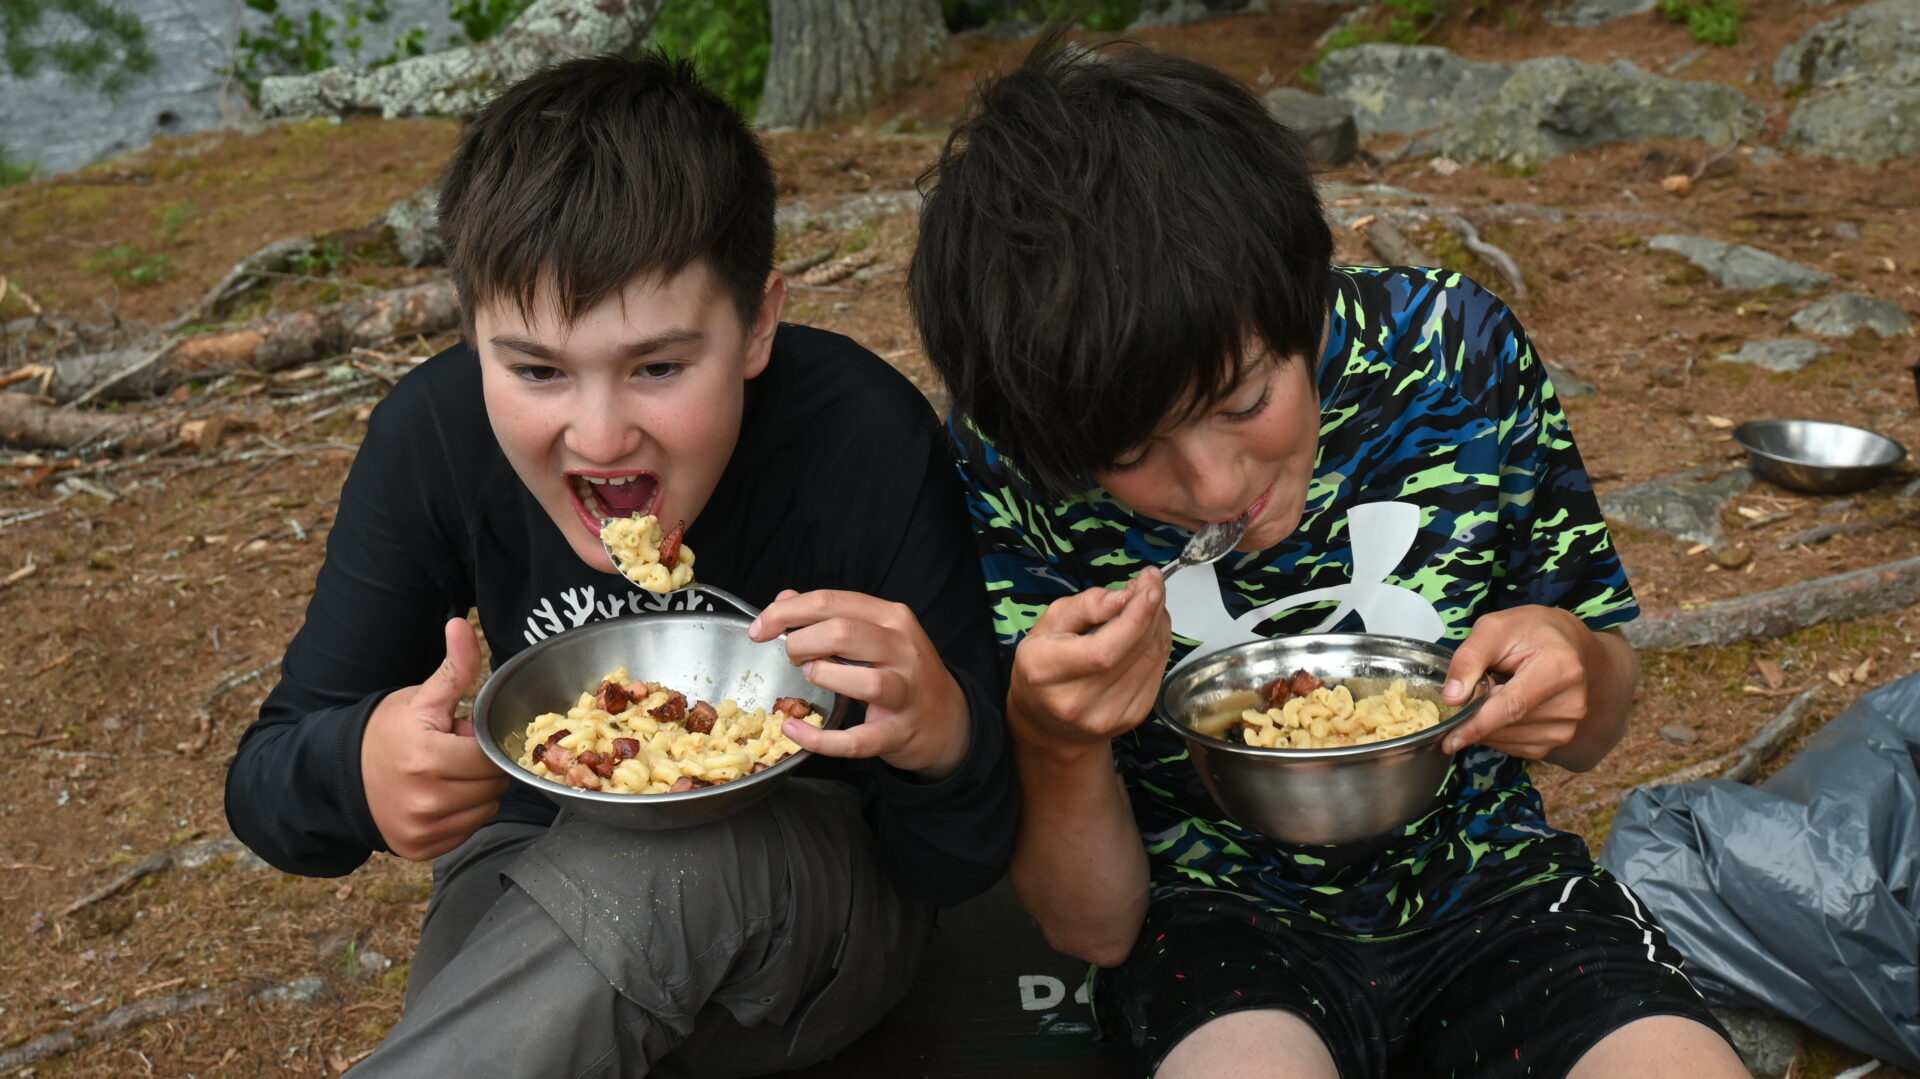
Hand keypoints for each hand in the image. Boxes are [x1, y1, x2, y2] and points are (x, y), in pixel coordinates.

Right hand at [362, 618, 507, 859]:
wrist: (340, 775)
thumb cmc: (386, 732)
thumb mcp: (420, 698)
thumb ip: (453, 668)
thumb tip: (461, 625)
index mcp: (427, 759)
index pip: (491, 756)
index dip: (486, 743)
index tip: (466, 735)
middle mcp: (425, 801)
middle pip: (493, 785)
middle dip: (482, 766)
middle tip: (454, 753)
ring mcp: (422, 830)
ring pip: (487, 809)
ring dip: (477, 792)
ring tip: (446, 773)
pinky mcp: (420, 849)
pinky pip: (468, 831)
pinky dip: (463, 815)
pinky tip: (439, 796)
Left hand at [748, 590, 970, 778]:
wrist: (947, 721)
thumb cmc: (903, 673)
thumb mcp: (876, 634)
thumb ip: (831, 616)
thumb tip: (785, 601)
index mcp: (892, 618)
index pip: (833, 601)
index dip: (787, 613)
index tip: (760, 628)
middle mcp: (903, 649)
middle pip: (843, 632)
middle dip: (801, 642)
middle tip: (791, 656)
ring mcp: (905, 692)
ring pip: (862, 679)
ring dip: (822, 677)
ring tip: (812, 678)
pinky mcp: (897, 733)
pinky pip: (855, 739)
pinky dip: (819, 738)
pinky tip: (794, 731)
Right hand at [1007, 569, 1171, 756]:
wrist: (1048, 723)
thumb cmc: (1044, 664)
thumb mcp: (1049, 624)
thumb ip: (1086, 606)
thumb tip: (1125, 596)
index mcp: (1047, 672)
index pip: (1103, 649)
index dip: (1135, 616)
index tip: (1149, 584)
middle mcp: (1078, 701)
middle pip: (1133, 650)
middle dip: (1151, 609)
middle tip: (1151, 583)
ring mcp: (1109, 715)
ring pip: (1153, 657)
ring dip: (1158, 622)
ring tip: (1147, 602)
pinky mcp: (1133, 717)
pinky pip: (1158, 670)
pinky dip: (1159, 642)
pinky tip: (1147, 629)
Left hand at [1439, 606, 1614, 759]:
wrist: (1569, 645)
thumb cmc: (1531, 632)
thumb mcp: (1495, 628)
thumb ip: (1470, 658)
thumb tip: (1452, 698)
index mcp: (1559, 668)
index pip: (1512, 706)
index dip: (1478, 724)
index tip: (1450, 739)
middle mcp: (1570, 703)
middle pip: (1506, 724)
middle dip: (1475, 716)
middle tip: (1465, 693)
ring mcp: (1567, 725)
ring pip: (1506, 739)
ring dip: (1485, 724)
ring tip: (1494, 692)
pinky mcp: (1559, 740)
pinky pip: (1514, 746)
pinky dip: (1498, 732)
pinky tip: (1502, 708)